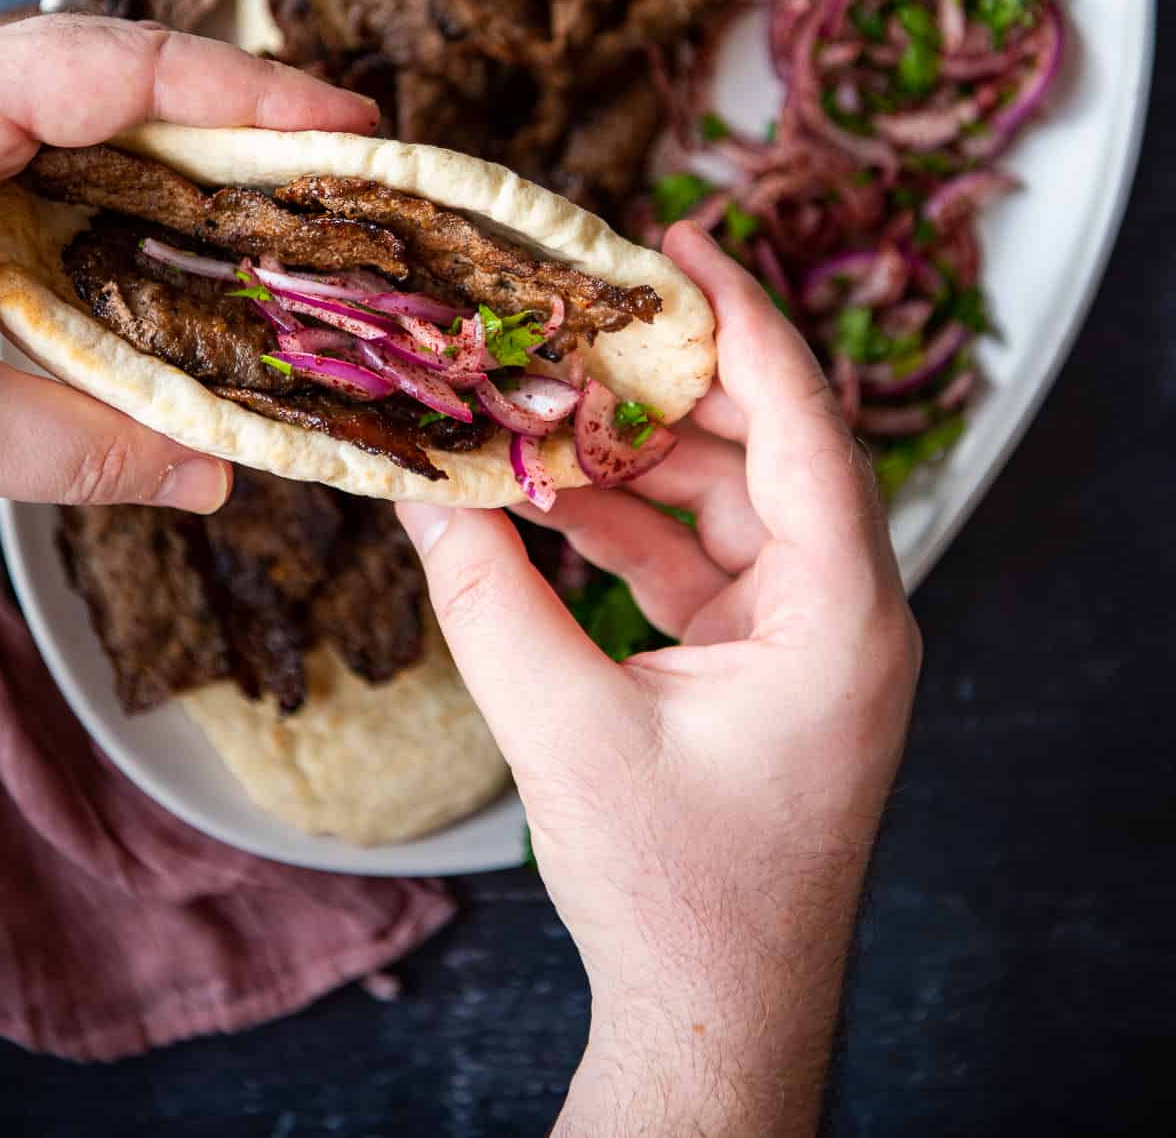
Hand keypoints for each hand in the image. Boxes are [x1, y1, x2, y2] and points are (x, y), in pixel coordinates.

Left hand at [0, 13, 379, 512]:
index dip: (236, 87)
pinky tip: (189, 238)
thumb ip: (67, 444)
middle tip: (350, 166)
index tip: (342, 122)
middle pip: (114, 68)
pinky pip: (57, 153)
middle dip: (240, 113)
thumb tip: (214, 475)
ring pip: (90, 107)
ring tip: (294, 200)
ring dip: (196, 149)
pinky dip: (138, 188)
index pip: (100, 64)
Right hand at [398, 222, 920, 1137]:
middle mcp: (846, 611)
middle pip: (767, 448)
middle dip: (667, 383)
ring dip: (636, 456)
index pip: (804, 422)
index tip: (677, 241)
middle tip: (580, 318)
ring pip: (730, 500)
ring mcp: (810, 639)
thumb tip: (413, 487)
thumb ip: (485, 596)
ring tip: (540, 407)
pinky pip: (705, 560)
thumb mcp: (564, 730)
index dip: (743, 317)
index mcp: (841, 614)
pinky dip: (632, 525)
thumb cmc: (675, 894)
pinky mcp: (766, 665)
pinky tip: (549, 496)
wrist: (716, 1018)